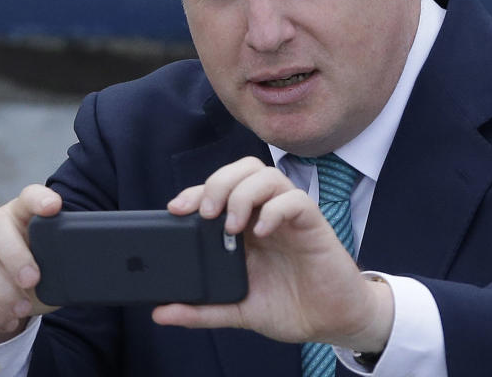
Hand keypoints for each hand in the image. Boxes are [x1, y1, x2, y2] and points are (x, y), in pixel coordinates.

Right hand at [0, 184, 61, 348]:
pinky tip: (7, 320)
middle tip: (33, 281)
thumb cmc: (26, 272)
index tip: (54, 207)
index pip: (28, 197)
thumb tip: (82, 270)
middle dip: (14, 255)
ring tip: (22, 310)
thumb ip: (59, 260)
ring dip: (2, 291)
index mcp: (19, 214)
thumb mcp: (45, 263)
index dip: (39, 199)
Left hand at [152, 157, 392, 352]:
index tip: (175, 209)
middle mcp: (266, 213)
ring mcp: (291, 216)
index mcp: (246, 226)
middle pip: (243, 169)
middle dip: (219, 182)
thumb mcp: (237, 310)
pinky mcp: (314, 224)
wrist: (331, 322)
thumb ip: (201, 310)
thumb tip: (161, 313)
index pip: (219, 189)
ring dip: (244, 193)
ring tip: (233, 225)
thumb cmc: (289, 306)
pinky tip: (263, 232)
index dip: (196, 190)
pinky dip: (276, 210)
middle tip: (206, 213)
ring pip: (268, 176)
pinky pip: (296, 200)